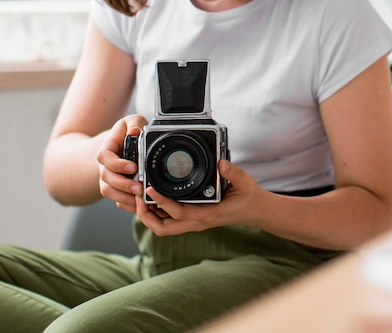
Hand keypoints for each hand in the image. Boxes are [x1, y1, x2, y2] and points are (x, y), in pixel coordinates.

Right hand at [96, 114, 147, 212]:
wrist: (122, 144)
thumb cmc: (128, 132)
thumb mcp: (133, 121)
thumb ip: (135, 124)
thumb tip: (135, 132)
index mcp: (107, 147)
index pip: (104, 157)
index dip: (116, 164)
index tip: (132, 167)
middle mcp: (105, 165)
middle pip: (106, 178)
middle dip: (123, 184)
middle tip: (139, 187)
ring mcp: (109, 178)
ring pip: (109, 192)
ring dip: (124, 197)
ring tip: (140, 198)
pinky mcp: (116, 188)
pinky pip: (116, 200)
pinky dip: (127, 204)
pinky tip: (140, 205)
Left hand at [135, 159, 260, 235]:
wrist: (254, 210)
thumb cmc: (247, 197)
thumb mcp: (245, 182)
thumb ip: (234, 172)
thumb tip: (221, 163)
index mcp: (207, 214)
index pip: (178, 213)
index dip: (162, 203)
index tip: (150, 188)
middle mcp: (197, 222)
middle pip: (162, 228)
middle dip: (146, 214)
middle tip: (137, 195)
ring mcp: (193, 222)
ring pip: (163, 227)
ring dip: (148, 215)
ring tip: (139, 196)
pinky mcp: (192, 218)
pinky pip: (168, 221)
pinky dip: (156, 212)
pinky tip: (150, 198)